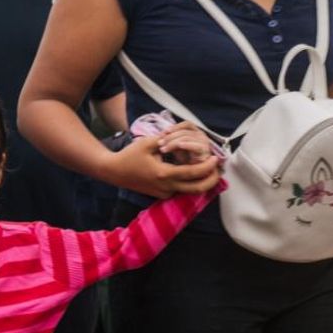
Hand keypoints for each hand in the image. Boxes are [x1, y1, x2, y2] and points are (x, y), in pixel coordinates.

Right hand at [100, 134, 221, 198]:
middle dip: (212, 180)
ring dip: (201, 181)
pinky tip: (192, 172)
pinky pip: (180, 189)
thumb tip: (183, 138)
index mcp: (164, 174)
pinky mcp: (161, 194)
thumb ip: (166, 140)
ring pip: (189, 190)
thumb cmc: (129, 155)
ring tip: (208, 169)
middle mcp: (166, 187)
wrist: (113, 171)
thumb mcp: (147, 143)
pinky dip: (189, 182)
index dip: (208, 167)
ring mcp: (164, 193)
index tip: (216, 158)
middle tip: (219, 170)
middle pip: (197, 189)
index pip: (193, 173)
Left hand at [158, 122, 214, 165]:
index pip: (187, 124)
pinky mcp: (205, 154)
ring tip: (164, 149)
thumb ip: (171, 141)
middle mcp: (201, 136)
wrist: (193, 174)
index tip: (162, 134)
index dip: (174, 127)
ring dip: (174, 142)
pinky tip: (179, 146)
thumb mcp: (175, 148)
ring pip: (188, 137)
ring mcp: (204, 144)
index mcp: (195, 132)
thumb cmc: (182, 160)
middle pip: (185, 131)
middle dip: (170, 136)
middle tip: (159, 143)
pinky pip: (197, 147)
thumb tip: (160, 136)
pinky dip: (187, 145)